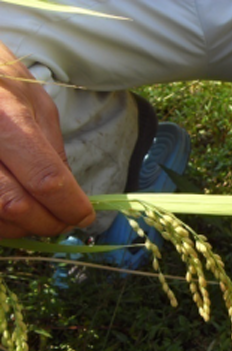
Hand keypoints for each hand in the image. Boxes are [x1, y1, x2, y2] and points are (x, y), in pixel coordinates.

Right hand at [0, 41, 93, 238]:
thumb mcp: (34, 102)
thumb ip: (52, 150)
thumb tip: (70, 195)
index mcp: (6, 118)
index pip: (46, 179)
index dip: (69, 206)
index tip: (84, 216)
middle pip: (16, 206)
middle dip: (47, 223)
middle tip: (61, 221)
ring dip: (20, 228)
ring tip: (34, 214)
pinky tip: (7, 211)